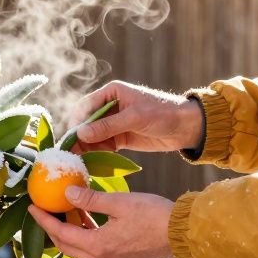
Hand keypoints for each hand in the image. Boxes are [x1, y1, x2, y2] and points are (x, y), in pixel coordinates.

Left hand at [28, 187, 175, 257]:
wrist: (184, 235)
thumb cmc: (154, 216)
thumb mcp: (119, 202)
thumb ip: (90, 199)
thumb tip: (66, 192)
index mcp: (98, 247)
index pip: (60, 234)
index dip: (44, 219)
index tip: (32, 206)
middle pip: (66, 247)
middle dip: (52, 229)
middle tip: (44, 210)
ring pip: (80, 250)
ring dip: (70, 232)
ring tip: (65, 211)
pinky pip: (94, 251)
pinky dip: (85, 236)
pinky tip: (87, 219)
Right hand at [73, 81, 201, 153]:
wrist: (186, 127)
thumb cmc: (163, 113)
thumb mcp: (135, 118)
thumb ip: (108, 126)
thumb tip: (80, 133)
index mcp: (110, 92)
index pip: (85, 107)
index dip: (76, 123)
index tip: (71, 139)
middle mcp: (108, 106)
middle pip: (85, 123)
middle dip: (78, 138)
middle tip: (70, 155)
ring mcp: (113, 123)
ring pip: (91, 136)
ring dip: (85, 148)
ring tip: (79, 163)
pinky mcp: (119, 138)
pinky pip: (102, 146)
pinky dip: (96, 154)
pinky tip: (91, 164)